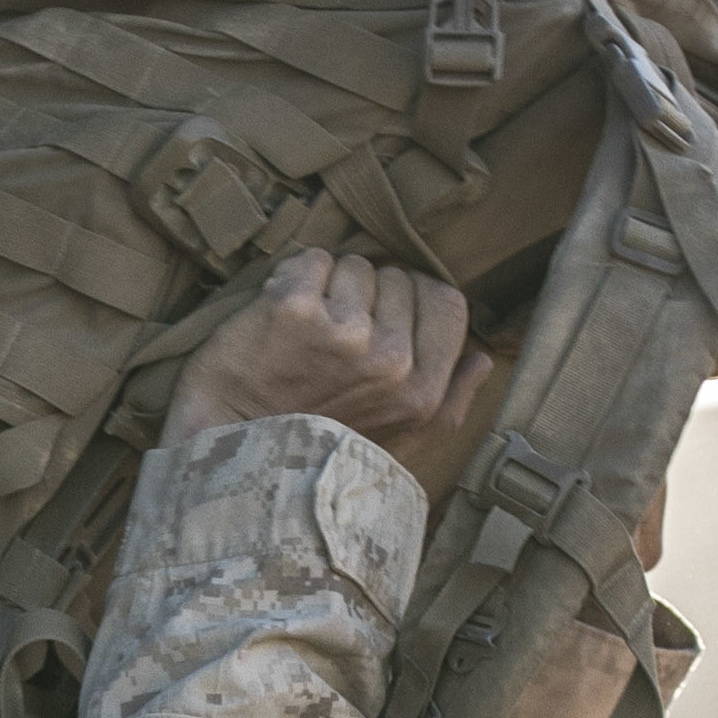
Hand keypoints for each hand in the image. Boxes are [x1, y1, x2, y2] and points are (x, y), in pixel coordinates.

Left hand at [161, 250, 493, 465]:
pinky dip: (291, 278)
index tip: (380, 318)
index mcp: (422, 393)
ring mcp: (342, 334)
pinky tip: (275, 320)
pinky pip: (310, 260)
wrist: (235, 458)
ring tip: (299, 338)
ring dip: (326, 287)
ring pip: (353, 265)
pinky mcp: (293, 310)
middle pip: (398, 278)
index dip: (413, 300)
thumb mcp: (398, 447)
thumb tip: (483, 359)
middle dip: (365, 295)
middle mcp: (390, 363)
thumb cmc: (315, 452)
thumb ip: (449, 403)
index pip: (446, 301)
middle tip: (328, 341)